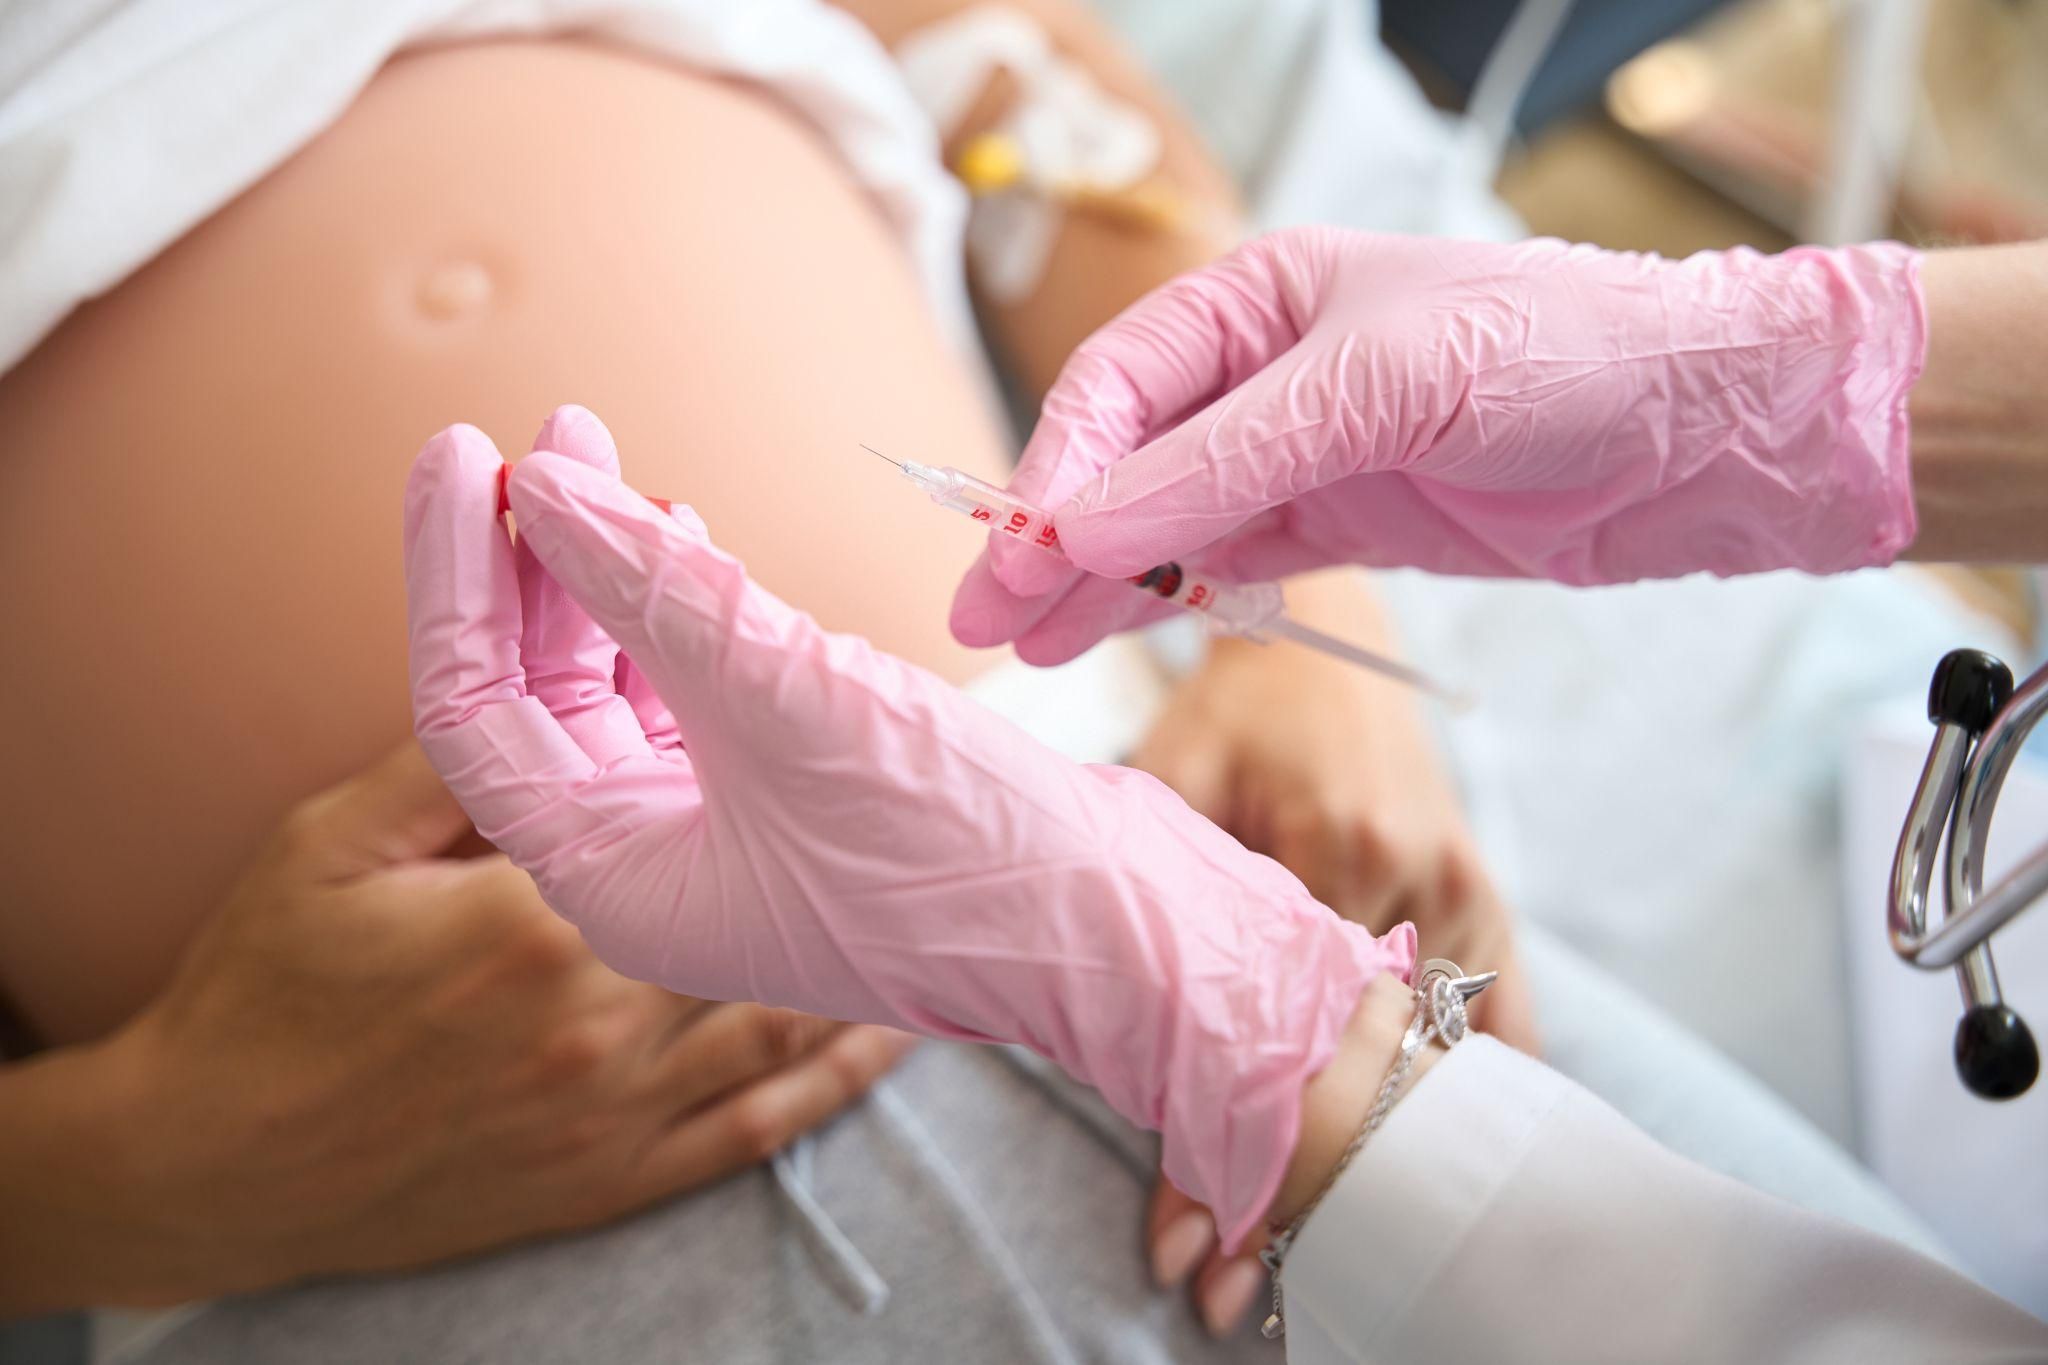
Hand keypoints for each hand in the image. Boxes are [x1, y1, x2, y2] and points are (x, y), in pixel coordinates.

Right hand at [90, 742, 908, 1305]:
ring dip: (849, 951)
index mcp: (538, 923)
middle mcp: (603, 1020)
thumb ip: (453, 757)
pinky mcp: (617, 1179)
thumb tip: (537, 657)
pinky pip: (762, 1123)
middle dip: (796, 835)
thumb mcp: (333, 842)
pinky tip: (892, 1034)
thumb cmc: (256, 994)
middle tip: (856, 776)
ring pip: (779, 1013)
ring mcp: (619, 1109)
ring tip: (917, 895)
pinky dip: (838, 1077)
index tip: (754, 666)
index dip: (713, 729)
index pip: (666, 803)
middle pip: (743, 902)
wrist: (206, 1167)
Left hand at [403, 408, 1413, 1249]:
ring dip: (607, 571)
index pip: (472, 711)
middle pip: (535, 690)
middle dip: (534, 556)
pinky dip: (681, 609)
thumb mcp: (787, 697)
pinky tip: (687, 533)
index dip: (453, 573)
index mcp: (607, 881)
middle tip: (547, 432)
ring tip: (609, 457)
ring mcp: (717, 829)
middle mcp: (644, 862)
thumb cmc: (956, 852)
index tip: (460, 451)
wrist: (1114, 925)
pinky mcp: (787, 794)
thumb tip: (541, 486)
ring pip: (615, 682)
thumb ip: (650, 588)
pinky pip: (694, 690)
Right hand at [950, 228, 1924, 662]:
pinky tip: (1102, 633)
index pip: (1120, 384)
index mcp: (1262, 295)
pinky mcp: (1337, 525)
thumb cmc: (1563, 357)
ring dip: (1089, 579)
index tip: (1017, 552)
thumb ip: (1221, 463)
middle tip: (981, 615)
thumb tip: (1076, 527)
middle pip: (1123, 457)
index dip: (1058, 470)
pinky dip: (1162, 600)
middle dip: (1049, 533)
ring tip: (1017, 644)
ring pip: (1161, 522)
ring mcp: (1299, 454)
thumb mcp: (1381, 387)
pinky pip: (1221, 566)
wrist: (1704, 434)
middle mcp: (1266, 371)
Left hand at [1133, 576, 1530, 1337]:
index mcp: (1326, 845)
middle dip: (1296, 1186)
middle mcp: (1406, 876)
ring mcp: (1458, 886)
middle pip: (1349, 1073)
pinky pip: (1501, 1011)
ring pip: (1421, 1060)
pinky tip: (1451, 1165)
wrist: (1319, 632)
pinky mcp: (1482, 887)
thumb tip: (1082, 1018)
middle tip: (1236, 1284)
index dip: (1223, 1149)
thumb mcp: (1167, 779)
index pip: (1272, 1040)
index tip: (1185, 1247)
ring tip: (1328, 1253)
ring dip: (1374, 1156)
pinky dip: (1475, 1085)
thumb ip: (1150, 893)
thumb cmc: (1225, 707)